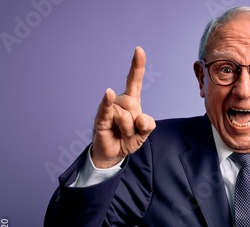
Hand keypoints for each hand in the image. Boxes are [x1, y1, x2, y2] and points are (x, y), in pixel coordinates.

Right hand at [91, 46, 155, 167]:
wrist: (113, 154)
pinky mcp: (101, 118)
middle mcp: (120, 101)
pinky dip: (107, 102)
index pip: (134, 81)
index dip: (137, 66)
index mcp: (132, 101)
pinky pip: (107, 109)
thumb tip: (140, 118)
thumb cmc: (128, 139)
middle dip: (136, 125)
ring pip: (126, 117)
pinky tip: (107, 93)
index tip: (139, 50)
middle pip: (135, 108)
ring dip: (127, 131)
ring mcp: (109, 109)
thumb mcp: (144, 134)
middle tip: (129, 132)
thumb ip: (148, 125)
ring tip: (120, 134)